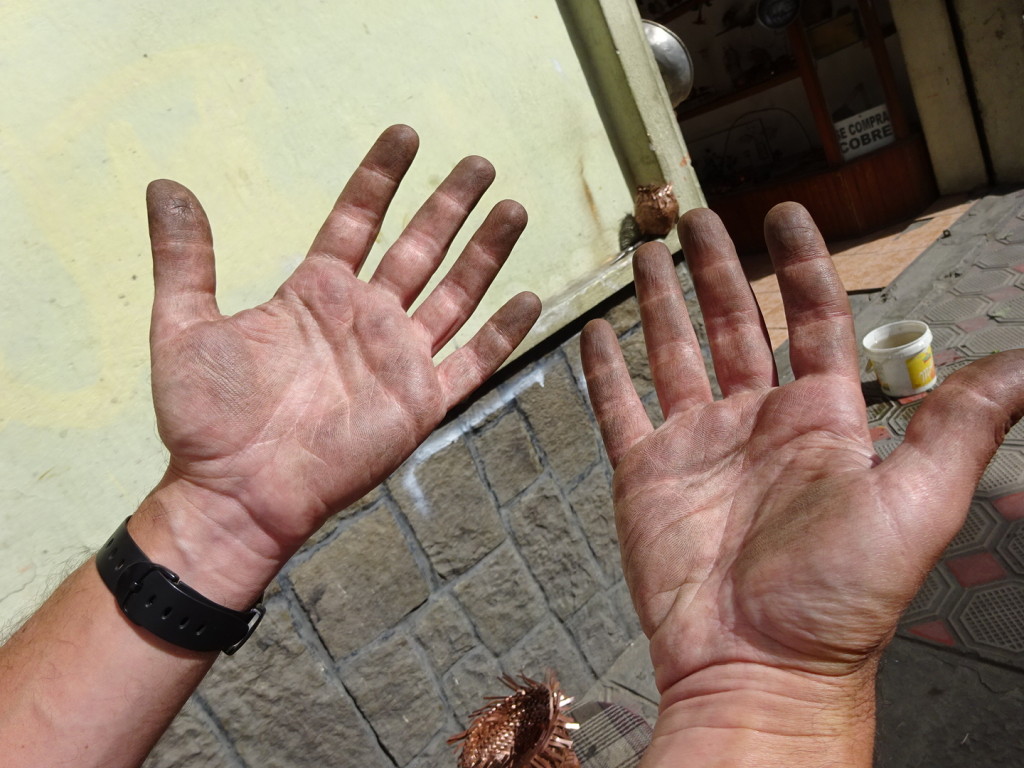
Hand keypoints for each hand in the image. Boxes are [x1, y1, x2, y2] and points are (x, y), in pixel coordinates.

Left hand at [136, 125, 539, 603]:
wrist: (238, 489)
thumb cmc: (208, 416)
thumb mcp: (185, 325)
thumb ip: (185, 257)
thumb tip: (165, 187)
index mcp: (315, 294)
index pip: (357, 220)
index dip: (380, 178)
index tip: (405, 135)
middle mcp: (364, 318)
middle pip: (419, 247)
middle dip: (450, 204)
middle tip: (479, 162)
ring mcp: (397, 359)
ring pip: (454, 292)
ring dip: (484, 251)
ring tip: (512, 208)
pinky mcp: (420, 402)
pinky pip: (473, 361)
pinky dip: (502, 333)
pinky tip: (530, 297)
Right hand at [582, 204, 1023, 764]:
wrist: (757, 665)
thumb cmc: (839, 595)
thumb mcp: (915, 503)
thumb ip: (959, 426)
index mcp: (819, 417)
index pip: (812, 317)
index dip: (802, 263)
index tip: (788, 214)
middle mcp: (756, 420)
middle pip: (735, 322)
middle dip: (717, 266)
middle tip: (697, 216)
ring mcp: (695, 443)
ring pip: (673, 351)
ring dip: (661, 301)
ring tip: (646, 250)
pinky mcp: (645, 473)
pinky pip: (620, 408)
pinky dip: (604, 370)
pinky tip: (594, 332)